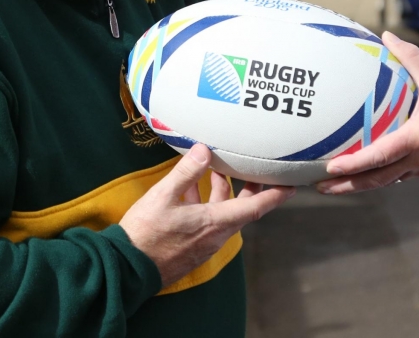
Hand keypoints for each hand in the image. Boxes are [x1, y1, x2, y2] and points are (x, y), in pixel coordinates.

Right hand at [120, 144, 293, 286]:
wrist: (127, 268)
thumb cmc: (145, 233)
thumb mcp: (163, 196)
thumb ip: (187, 172)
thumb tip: (205, 150)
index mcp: (215, 222)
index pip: (256, 207)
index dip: (276, 195)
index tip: (291, 184)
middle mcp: (216, 234)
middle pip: (243, 207)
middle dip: (249, 185)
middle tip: (253, 164)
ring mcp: (205, 241)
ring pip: (224, 211)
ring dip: (223, 190)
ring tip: (216, 166)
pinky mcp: (193, 245)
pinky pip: (209, 219)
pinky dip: (206, 201)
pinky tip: (191, 185)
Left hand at [317, 31, 418, 194]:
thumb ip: (410, 57)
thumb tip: (385, 36)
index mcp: (417, 139)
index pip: (379, 156)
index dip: (353, 165)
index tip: (330, 168)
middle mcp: (417, 160)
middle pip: (375, 180)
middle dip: (346, 186)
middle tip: (319, 186)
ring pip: (386, 181)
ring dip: (360, 185)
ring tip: (333, 183)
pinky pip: (398, 176)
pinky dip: (379, 176)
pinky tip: (365, 170)